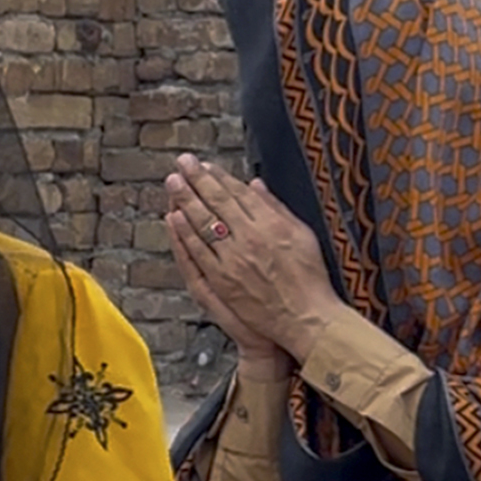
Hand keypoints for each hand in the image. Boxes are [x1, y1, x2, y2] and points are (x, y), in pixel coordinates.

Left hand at [163, 155, 344, 361]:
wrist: (304, 317)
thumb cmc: (308, 277)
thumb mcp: (302, 235)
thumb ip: (277, 209)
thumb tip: (255, 186)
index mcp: (271, 224)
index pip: (238, 194)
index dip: (219, 177)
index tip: (205, 165)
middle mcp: (250, 238)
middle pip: (217, 203)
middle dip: (197, 180)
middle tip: (181, 162)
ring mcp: (232, 259)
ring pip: (203, 224)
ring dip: (185, 200)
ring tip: (173, 181)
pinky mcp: (221, 280)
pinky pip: (197, 252)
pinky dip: (184, 233)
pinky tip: (173, 217)